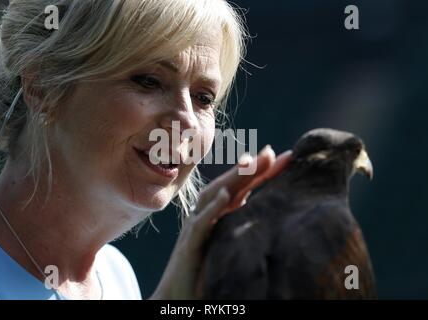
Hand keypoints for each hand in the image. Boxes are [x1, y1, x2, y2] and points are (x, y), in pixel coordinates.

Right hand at [150, 146, 291, 298]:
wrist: (178, 296)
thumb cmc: (206, 270)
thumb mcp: (229, 242)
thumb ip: (241, 221)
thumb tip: (266, 207)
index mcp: (220, 215)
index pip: (243, 187)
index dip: (263, 171)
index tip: (287, 157)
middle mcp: (207, 216)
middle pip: (228, 185)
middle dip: (250, 167)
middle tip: (271, 152)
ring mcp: (196, 228)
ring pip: (212, 196)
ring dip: (231, 178)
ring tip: (250, 163)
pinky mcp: (189, 246)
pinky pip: (200, 224)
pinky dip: (212, 208)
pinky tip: (226, 195)